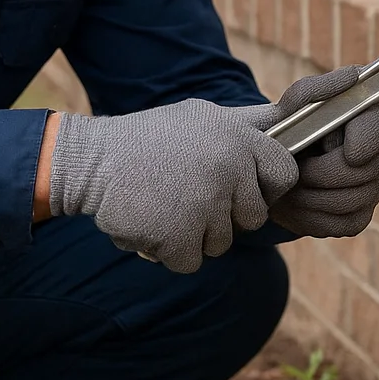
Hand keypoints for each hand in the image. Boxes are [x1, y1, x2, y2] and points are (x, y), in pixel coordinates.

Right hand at [48, 97, 298, 272]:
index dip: (266, 186)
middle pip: (253, 217)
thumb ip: (246, 128)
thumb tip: (286, 124)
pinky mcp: (180, 237)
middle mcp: (228, 168)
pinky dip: (170, 251)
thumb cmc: (151, 140)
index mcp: (237, 138)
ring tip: (166, 203)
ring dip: (194, 233)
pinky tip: (152, 222)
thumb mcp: (203, 118)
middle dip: (225, 214)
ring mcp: (205, 204)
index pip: (284, 173)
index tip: (241, 187)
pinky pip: (191, 261)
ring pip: (222, 243)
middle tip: (189, 193)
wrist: (92, 162)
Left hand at [265, 67, 378, 238]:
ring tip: (287, 186)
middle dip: (319, 173)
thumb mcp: (288, 107)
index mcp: (364, 121)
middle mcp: (376, 155)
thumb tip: (353, 75)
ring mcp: (370, 189)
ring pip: (351, 201)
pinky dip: (312, 217)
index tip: (343, 149)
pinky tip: (296, 204)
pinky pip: (344, 224)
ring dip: (310, 196)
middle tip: (293, 167)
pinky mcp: (358, 217)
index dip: (364, 142)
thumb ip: (315, 89)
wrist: (268, 169)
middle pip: (363, 173)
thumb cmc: (283, 132)